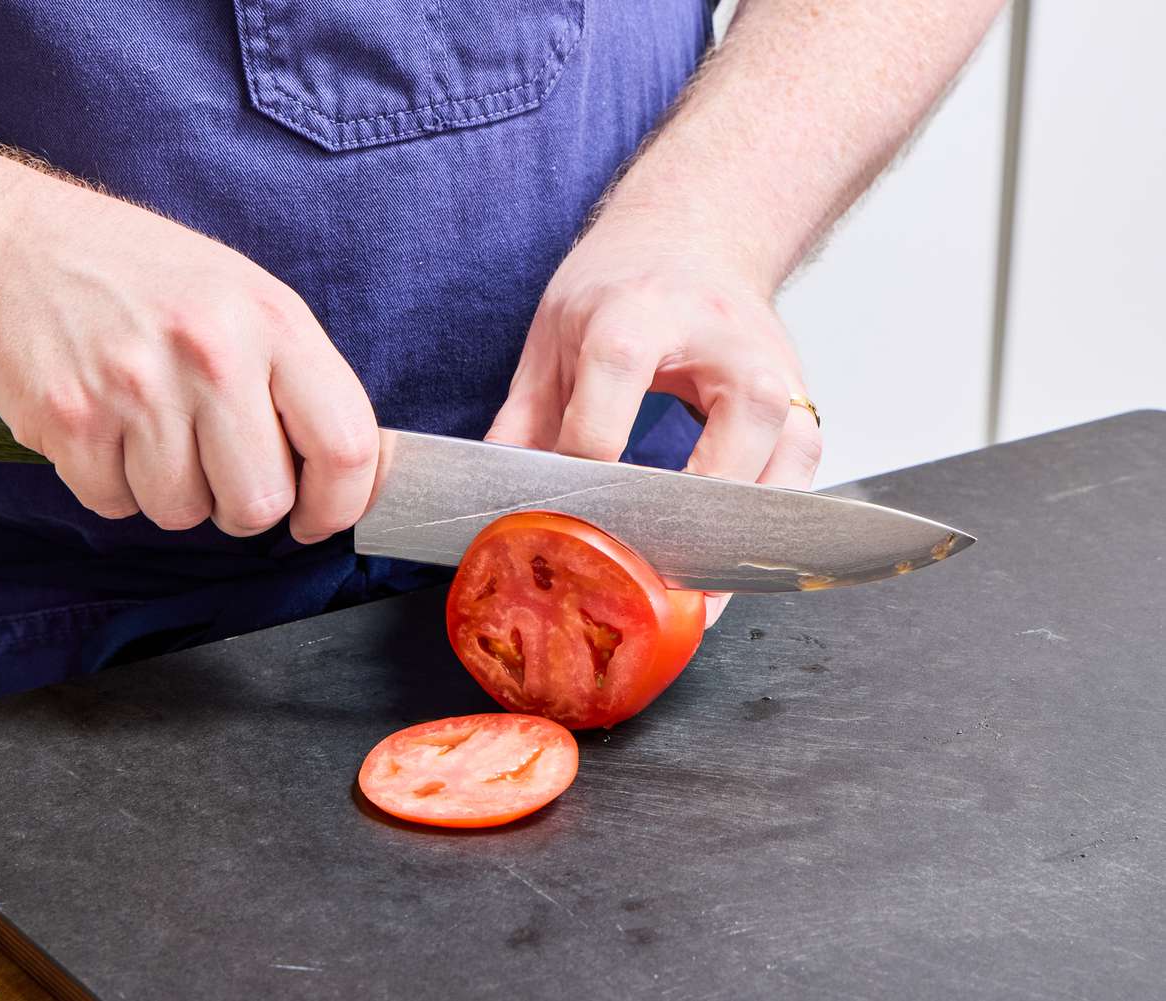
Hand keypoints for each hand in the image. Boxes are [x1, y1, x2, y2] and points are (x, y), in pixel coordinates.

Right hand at [0, 181, 376, 542]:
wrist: (19, 243)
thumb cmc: (148, 280)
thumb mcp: (248, 300)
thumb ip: (303, 382)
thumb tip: (366, 474)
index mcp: (273, 320)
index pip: (346, 447)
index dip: (340, 505)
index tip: (317, 518)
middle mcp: (212, 352)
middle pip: (260, 503)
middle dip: (240, 504)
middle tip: (216, 467)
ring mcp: (137, 387)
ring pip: (183, 513)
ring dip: (170, 491)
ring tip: (150, 428)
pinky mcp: (71, 419)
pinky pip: (115, 505)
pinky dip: (112, 484)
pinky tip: (105, 426)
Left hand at [486, 217, 821, 625]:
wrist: (698, 235)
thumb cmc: (624, 283)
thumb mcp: (554, 334)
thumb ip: (523, 418)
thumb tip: (495, 496)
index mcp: (638, 319)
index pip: (603, 427)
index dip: (575, 491)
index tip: (556, 529)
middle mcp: (725, 350)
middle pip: (711, 464)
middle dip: (666, 536)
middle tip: (629, 587)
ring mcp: (776, 380)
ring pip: (769, 487)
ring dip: (725, 550)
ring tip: (684, 599)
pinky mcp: (804, 409)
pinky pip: (794, 489)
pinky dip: (759, 534)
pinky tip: (722, 567)